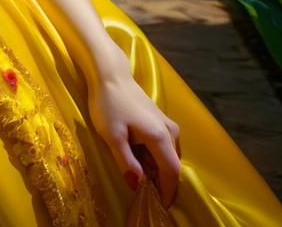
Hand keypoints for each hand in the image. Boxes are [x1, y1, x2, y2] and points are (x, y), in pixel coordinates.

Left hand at [87, 71, 181, 208]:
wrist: (109, 74)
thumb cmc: (109, 103)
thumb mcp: (112, 136)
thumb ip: (127, 162)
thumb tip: (139, 185)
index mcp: (161, 137)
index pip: (172, 172)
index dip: (168, 192)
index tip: (160, 206)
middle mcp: (170, 131)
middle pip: (173, 165)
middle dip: (163, 182)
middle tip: (147, 194)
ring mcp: (167, 123)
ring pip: (169, 155)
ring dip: (158, 169)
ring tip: (140, 176)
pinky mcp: (160, 119)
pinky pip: (164, 145)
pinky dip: (156, 156)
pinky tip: (139, 156)